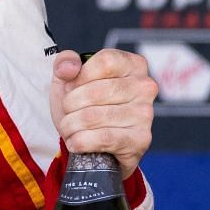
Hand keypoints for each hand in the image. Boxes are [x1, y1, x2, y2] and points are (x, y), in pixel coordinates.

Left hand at [49, 48, 156, 176]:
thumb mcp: (68, 79)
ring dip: (70, 125)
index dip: (80, 77)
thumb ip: (64, 62)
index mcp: (132, 65)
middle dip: (70, 104)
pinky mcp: (141, 139)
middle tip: (68, 112)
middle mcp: (145, 87)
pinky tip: (76, 141)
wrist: (92, 147)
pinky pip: (103, 138)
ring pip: (93, 116)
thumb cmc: (82, 106)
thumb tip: (68, 67)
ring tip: (70, 127)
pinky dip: (79, 141)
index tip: (73, 87)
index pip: (104, 62)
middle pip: (95, 91)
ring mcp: (145, 114)